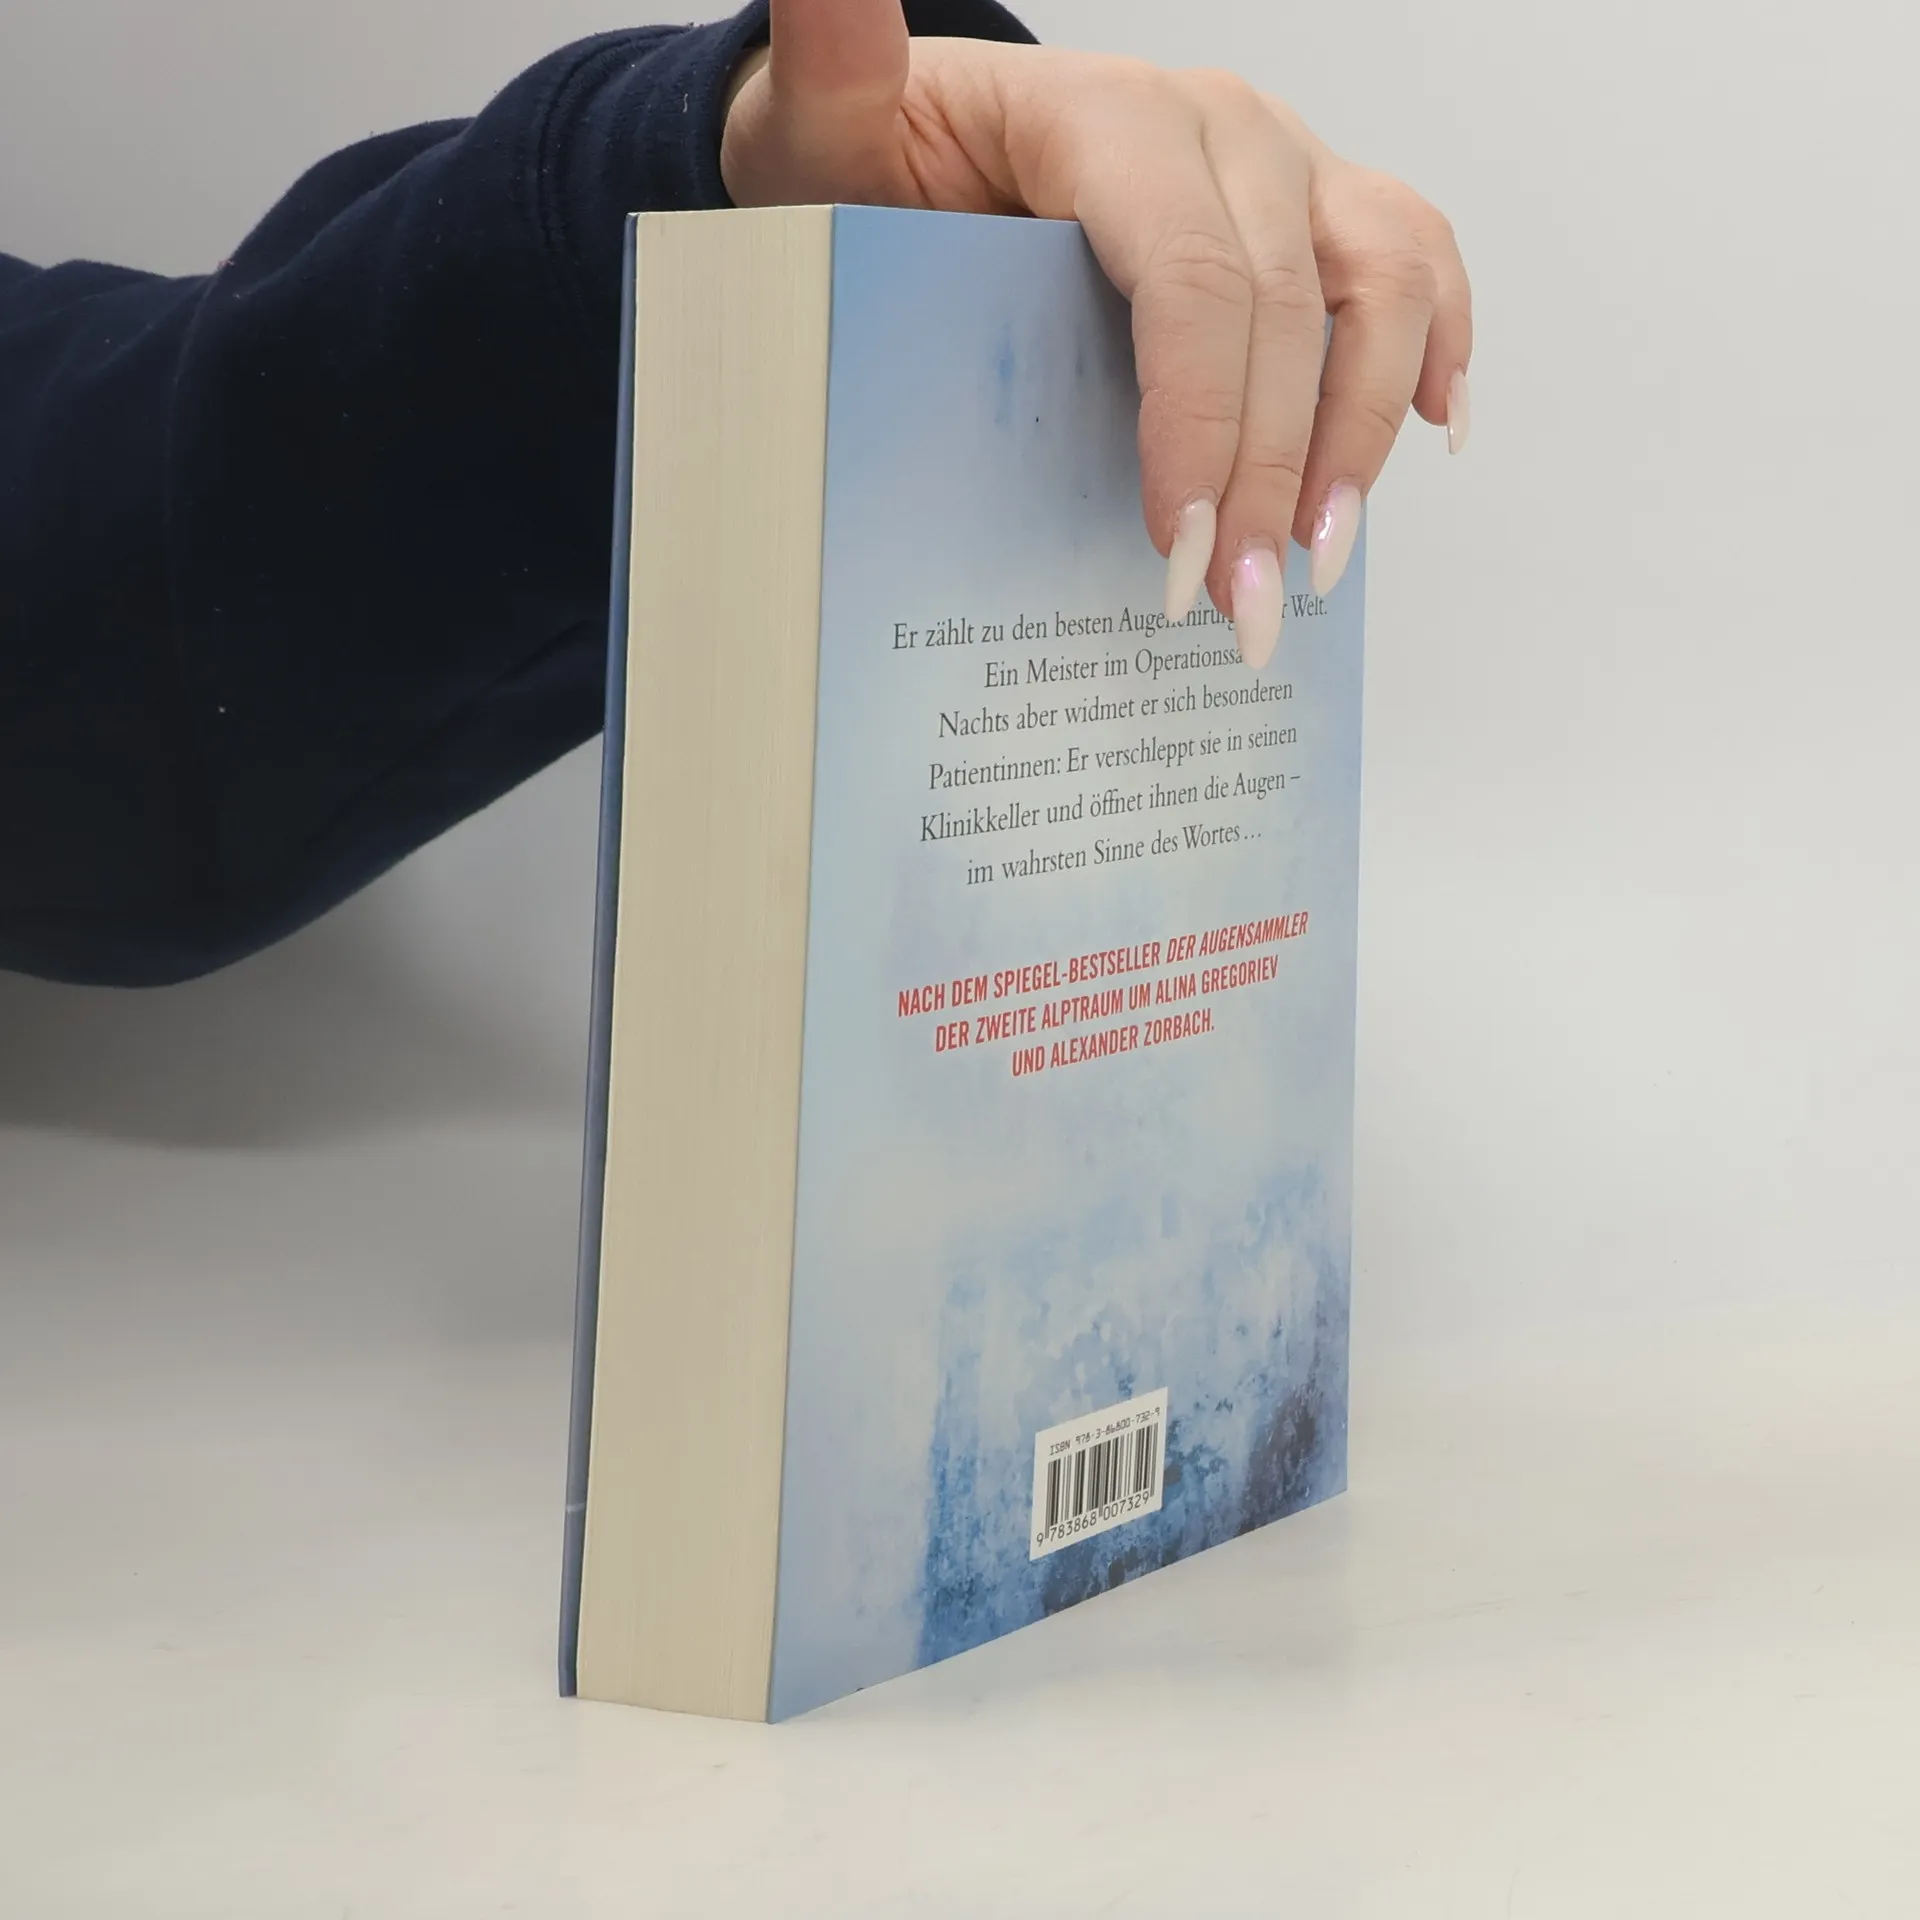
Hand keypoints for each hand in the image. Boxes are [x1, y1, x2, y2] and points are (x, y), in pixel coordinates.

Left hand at [721, 0, 1471, 667]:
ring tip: (1317, 561)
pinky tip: (1428, 439)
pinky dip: (1434, 348)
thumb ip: (834, 62)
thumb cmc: (874, 162)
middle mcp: (1222, 127)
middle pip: (1288, 310)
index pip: (1192, 278)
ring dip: (1362, 434)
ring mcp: (1284, 164)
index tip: (1176, 548)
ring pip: (1382, 285)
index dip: (1201, 421)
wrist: (917, 140)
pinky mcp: (1316, 207)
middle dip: (1268, 475)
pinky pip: (1412, 263)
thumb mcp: (826, 124)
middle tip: (1237, 608)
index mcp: (1111, 115)